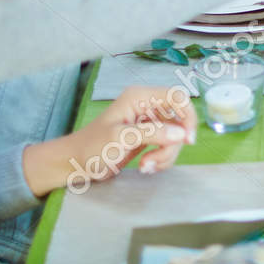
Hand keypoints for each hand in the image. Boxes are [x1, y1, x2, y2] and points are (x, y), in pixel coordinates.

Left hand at [23, 86, 196, 197]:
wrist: (75, 164)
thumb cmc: (91, 147)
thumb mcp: (120, 139)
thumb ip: (152, 134)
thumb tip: (181, 134)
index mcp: (140, 97)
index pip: (177, 97)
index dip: (188, 116)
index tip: (187, 140)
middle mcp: (148, 107)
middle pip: (179, 121)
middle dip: (172, 144)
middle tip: (155, 161)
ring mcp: (149, 123)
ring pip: (175, 137)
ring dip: (165, 155)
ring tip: (146, 166)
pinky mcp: (149, 138)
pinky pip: (167, 146)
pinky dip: (161, 159)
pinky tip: (146, 166)